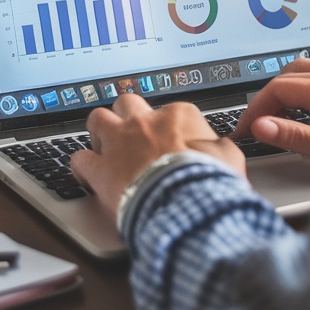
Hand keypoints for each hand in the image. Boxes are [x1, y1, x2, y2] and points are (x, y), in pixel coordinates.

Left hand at [70, 93, 246, 218]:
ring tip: (104, 145)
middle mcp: (145, 123)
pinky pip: (79, 159)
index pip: (170, 111)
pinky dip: (81, 165)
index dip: (169, 128)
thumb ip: (220, 148)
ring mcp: (120, 142)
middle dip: (127, 116)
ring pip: (98, 118)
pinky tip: (85, 173)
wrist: (185, 205)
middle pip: (128, 103)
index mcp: (178, 116)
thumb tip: (222, 150)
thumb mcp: (230, 159)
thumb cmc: (209, 182)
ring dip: (100, 130)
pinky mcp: (101, 168)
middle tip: (132, 134)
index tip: (171, 142)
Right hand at [235, 59, 309, 165]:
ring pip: (306, 69)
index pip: (278, 88)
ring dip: (283, 86)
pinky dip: (303, 84)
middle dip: (265, 96)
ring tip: (273, 110)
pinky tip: (308, 102)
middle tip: (253, 123)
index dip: (254, 108)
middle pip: (288, 74)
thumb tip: (262, 127)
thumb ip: (299, 137)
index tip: (243, 129)